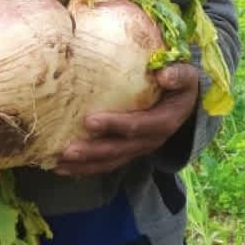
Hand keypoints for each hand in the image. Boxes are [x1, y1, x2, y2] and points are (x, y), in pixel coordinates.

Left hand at [53, 64, 199, 176]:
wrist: (185, 103)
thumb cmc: (180, 84)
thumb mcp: (186, 76)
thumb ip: (179, 74)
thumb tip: (164, 75)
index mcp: (164, 121)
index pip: (138, 126)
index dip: (115, 125)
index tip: (89, 120)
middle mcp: (150, 140)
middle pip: (119, 150)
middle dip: (93, 151)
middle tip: (67, 149)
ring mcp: (138, 149)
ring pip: (110, 162)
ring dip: (84, 165)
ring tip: (58, 164)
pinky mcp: (127, 152)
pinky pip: (105, 164)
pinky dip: (84, 169)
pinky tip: (61, 169)